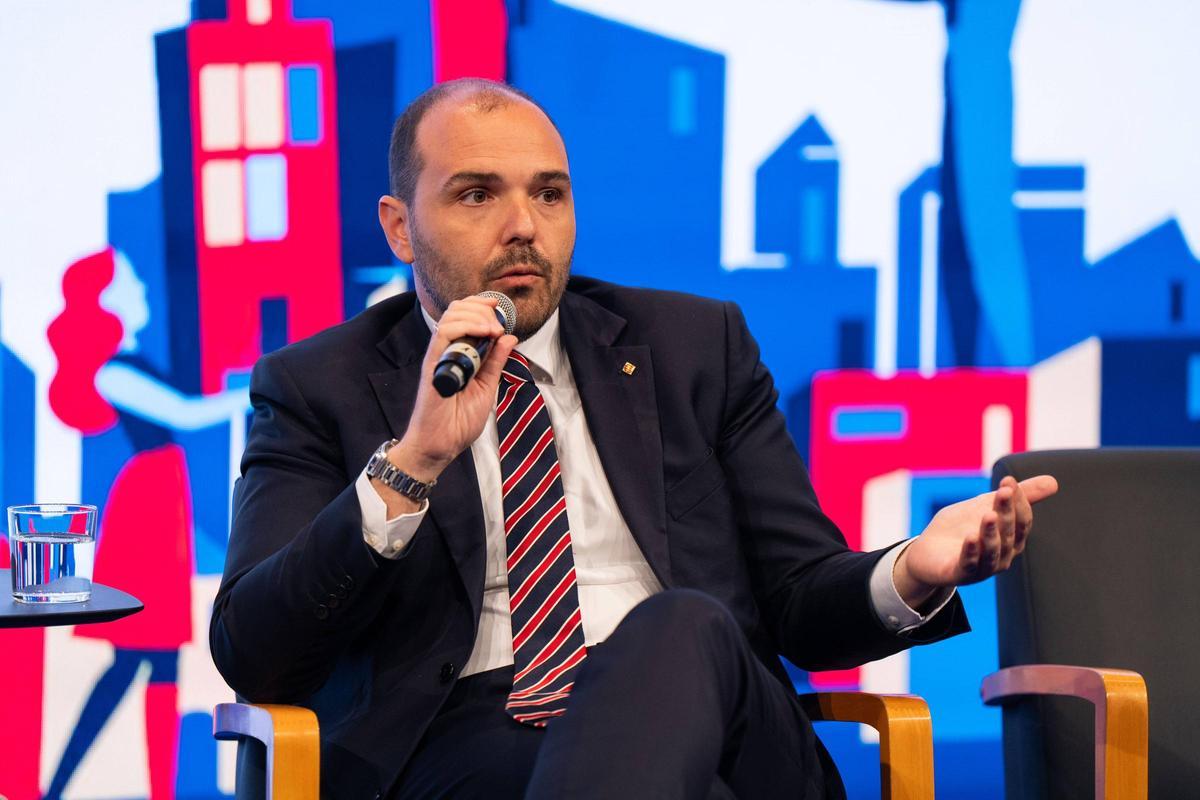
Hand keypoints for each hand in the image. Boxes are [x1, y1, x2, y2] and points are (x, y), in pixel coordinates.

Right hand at [378, 296, 516, 508]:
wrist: (442, 444)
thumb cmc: (459, 421)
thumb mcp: (487, 386)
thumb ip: (496, 361)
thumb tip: (509, 337)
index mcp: (458, 353)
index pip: (464, 315)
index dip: (481, 304)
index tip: (499, 306)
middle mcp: (446, 350)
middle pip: (458, 309)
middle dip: (483, 308)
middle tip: (500, 324)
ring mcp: (439, 356)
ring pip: (451, 315)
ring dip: (477, 315)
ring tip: (494, 329)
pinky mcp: (433, 364)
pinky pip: (444, 334)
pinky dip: (467, 326)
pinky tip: (485, 333)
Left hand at [893, 474, 1058, 608]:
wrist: (926, 552)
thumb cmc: (960, 528)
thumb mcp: (986, 506)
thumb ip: (1016, 496)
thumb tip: (1054, 482)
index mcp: (1011, 539)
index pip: (1022, 520)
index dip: (1018, 501)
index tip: (1008, 481)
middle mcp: (1002, 556)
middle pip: (1008, 533)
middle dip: (1007, 511)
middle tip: (1004, 491)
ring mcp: (982, 568)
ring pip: (992, 550)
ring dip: (991, 532)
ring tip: (989, 515)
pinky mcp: (960, 574)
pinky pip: (969, 564)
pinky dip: (971, 551)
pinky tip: (970, 537)